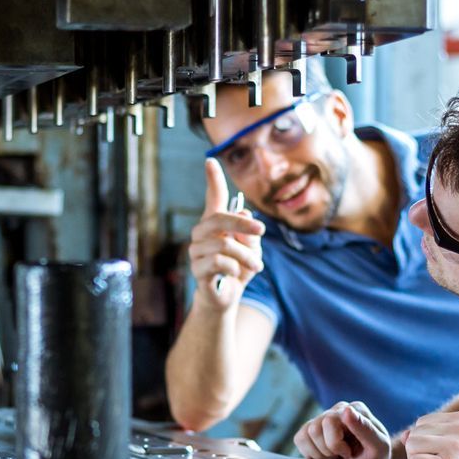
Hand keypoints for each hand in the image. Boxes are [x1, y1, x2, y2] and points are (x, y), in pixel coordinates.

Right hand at [189, 159, 263, 309]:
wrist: (227, 298)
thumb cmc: (239, 269)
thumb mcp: (252, 248)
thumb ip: (249, 232)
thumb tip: (244, 215)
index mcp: (216, 224)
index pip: (213, 198)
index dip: (213, 179)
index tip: (210, 160)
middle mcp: (201, 234)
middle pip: (219, 219)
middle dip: (244, 225)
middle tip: (262, 232)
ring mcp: (196, 251)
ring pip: (224, 244)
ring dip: (247, 256)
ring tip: (257, 266)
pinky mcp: (197, 270)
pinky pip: (220, 262)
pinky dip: (236, 269)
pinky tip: (237, 275)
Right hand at [294, 400, 393, 458]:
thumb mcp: (379, 448)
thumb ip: (365, 429)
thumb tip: (347, 410)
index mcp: (355, 409)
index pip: (330, 421)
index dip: (335, 444)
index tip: (348, 453)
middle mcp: (338, 410)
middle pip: (315, 429)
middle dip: (327, 450)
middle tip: (342, 456)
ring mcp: (323, 419)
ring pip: (305, 434)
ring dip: (319, 453)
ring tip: (334, 457)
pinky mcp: (311, 431)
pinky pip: (299, 439)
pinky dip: (310, 453)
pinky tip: (325, 456)